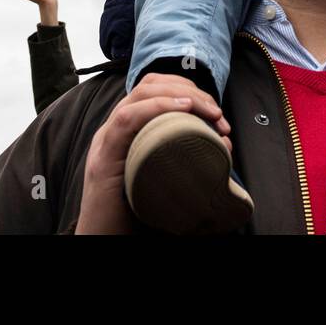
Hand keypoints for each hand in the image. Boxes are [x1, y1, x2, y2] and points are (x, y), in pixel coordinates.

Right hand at [75, 73, 230, 233]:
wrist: (103, 241)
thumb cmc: (136, 213)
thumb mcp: (163, 174)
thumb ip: (181, 154)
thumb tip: (222, 143)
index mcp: (128, 131)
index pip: (154, 88)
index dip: (187, 89)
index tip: (216, 110)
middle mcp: (114, 129)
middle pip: (150, 85)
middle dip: (190, 91)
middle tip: (217, 114)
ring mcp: (106, 141)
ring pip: (141, 94)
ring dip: (181, 96)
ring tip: (208, 112)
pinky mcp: (104, 158)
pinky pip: (127, 120)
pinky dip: (156, 108)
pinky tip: (181, 109)